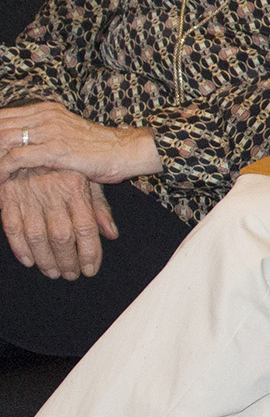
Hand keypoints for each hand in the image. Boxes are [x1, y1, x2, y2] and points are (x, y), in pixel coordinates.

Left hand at [0, 102, 160, 183]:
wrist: (126, 151)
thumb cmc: (98, 149)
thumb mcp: (66, 134)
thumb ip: (42, 134)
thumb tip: (19, 147)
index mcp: (46, 110)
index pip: (4, 116)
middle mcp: (46, 116)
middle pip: (0, 126)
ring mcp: (50, 131)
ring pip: (3, 140)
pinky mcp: (55, 149)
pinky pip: (16, 158)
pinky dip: (2, 170)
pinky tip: (0, 181)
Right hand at [0, 168, 116, 278]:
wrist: (29, 142)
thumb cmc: (64, 165)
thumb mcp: (87, 179)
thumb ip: (99, 207)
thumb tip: (112, 234)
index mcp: (75, 186)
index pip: (86, 227)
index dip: (89, 252)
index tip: (91, 269)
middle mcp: (52, 192)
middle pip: (62, 236)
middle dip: (68, 261)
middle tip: (71, 275)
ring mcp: (28, 195)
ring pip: (37, 236)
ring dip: (45, 259)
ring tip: (53, 272)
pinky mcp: (7, 197)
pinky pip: (12, 228)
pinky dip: (19, 248)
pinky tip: (29, 261)